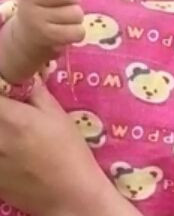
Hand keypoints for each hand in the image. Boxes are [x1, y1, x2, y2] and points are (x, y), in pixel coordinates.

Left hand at [0, 82, 141, 215]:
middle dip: (2, 108)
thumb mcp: (58, 115)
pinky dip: (1, 143)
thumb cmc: (68, 150)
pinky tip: (14, 148)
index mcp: (10, 118)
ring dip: (1, 126)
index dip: (1, 87)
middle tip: (13, 109)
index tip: (8, 87)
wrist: (68, 194)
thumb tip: (26, 78)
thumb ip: (37, 93)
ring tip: (15, 129)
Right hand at [1, 0, 84, 81]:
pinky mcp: (46, 36)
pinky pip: (77, 31)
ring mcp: (35, 19)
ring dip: (76, 17)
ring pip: (75, 13)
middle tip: (66, 5)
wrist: (26, 37)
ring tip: (65, 19)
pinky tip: (68, 31)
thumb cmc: (44, 5)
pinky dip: (78, 32)